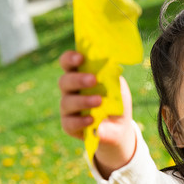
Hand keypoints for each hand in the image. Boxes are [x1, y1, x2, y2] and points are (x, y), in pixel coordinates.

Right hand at [58, 50, 136, 174]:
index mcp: (79, 75)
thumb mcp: (117, 86)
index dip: (70, 58)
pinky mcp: (69, 125)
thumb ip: (111, 76)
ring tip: (99, 101)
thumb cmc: (115, 100)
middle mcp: (70, 90)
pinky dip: (81, 121)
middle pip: (64, 81)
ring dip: (83, 100)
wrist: (119, 126)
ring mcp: (67, 108)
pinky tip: (92, 119)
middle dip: (78, 79)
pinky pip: (69, 123)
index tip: (80, 58)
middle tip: (93, 80)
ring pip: (66, 102)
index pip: (67, 63)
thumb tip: (109, 65)